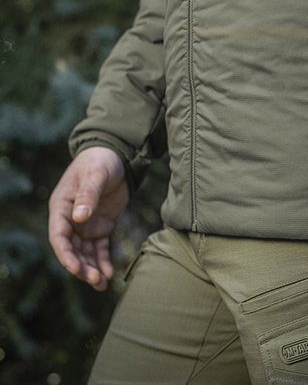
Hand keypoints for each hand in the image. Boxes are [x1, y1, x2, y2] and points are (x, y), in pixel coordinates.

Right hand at [48, 146, 128, 290]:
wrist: (116, 156)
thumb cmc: (100, 162)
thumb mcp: (95, 175)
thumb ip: (88, 195)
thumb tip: (79, 218)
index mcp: (61, 207)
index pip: (59, 236)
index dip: (66, 255)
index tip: (76, 268)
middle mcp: (70, 220)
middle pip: (72, 250)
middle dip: (81, 267)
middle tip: (95, 280)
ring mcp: (85, 225)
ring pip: (86, 253)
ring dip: (92, 269)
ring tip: (102, 284)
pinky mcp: (101, 226)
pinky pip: (100, 248)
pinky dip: (103, 261)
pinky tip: (109, 274)